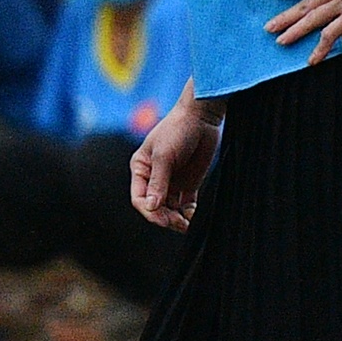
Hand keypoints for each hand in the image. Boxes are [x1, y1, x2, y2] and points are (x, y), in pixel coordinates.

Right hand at [131, 90, 222, 231]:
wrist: (202, 116)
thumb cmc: (177, 129)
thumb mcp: (164, 156)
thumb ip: (158, 182)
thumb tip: (151, 206)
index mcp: (141, 170)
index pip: (139, 199)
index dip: (150, 212)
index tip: (163, 219)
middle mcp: (154, 178)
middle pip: (154, 207)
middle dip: (165, 217)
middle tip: (178, 224)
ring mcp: (172, 181)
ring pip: (170, 208)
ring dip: (177, 218)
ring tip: (187, 224)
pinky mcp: (188, 183)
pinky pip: (185, 204)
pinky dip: (188, 213)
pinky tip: (193, 216)